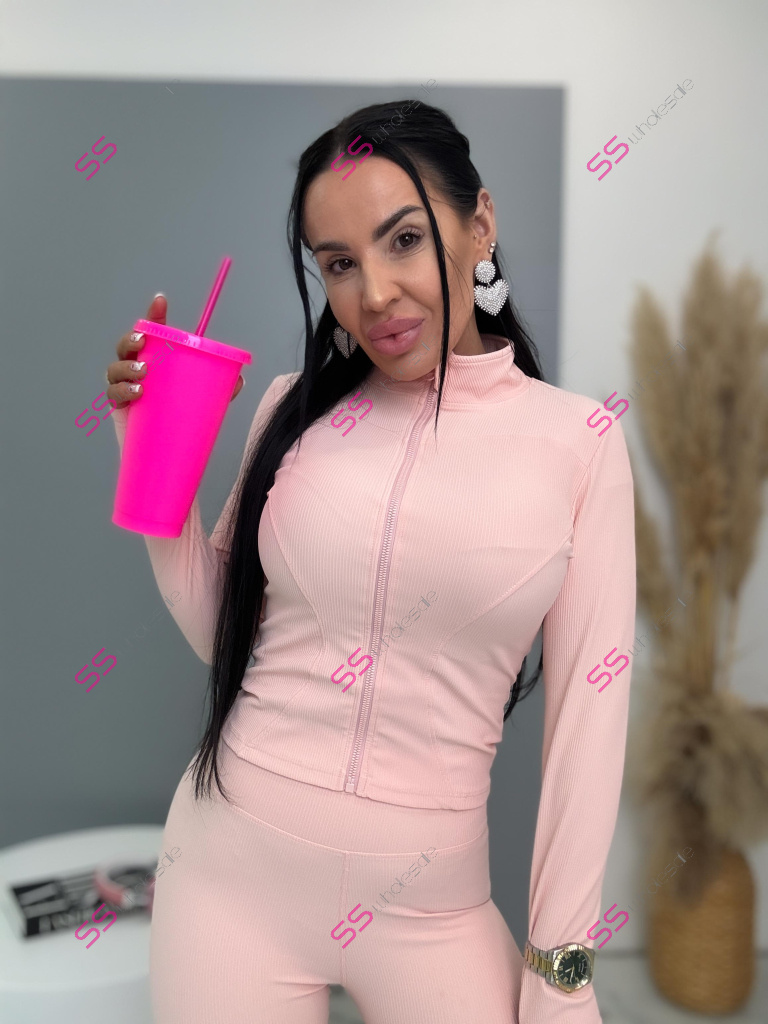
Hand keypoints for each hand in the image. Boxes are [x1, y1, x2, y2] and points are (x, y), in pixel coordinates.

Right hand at [105, 294, 244, 410]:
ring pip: (115, 369)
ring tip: (142, 375)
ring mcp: (126, 388)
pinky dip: (121, 391)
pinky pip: (113, 394)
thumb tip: (238, 379)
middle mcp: (138, 370)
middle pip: (126, 346)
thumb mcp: (203, 400)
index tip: (161, 301)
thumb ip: (220, 389)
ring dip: (126, 367)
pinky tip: (136, 393)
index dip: (154, 314)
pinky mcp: (120, 408)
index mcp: (157, 361)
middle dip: (130, 340)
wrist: (164, 452)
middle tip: (142, 342)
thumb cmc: (180, 419)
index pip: (152, 332)